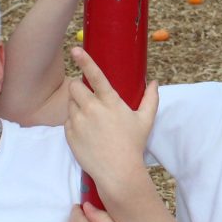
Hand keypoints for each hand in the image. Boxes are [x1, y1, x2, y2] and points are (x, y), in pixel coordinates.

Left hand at [65, 46, 157, 194]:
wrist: (117, 172)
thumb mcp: (145, 120)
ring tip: (91, 119)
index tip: (75, 50)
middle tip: (88, 98)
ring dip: (77, 106)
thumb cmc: (132, 145)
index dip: (84, 60)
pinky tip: (87, 133)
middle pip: (74, 87)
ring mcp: (78, 121)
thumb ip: (150, 99)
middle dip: (79, 88)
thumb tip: (154, 83)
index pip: (94, 75)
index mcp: (109, 102)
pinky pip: (67, 121)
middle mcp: (91, 109)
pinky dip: (74, 122)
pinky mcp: (69, 134)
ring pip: (70, 104)